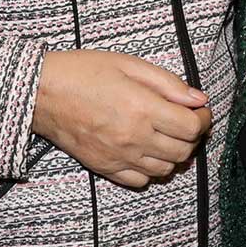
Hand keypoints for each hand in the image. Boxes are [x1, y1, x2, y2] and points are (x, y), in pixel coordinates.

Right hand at [32, 50, 212, 187]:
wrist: (42, 92)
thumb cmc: (84, 72)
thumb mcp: (129, 64)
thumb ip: (168, 84)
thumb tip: (198, 99)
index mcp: (143, 108)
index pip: (192, 127)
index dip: (203, 119)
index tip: (199, 111)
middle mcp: (134, 137)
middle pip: (183, 151)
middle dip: (191, 136)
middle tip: (184, 121)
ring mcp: (119, 156)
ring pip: (165, 169)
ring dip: (173, 154)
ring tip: (165, 135)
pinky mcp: (105, 168)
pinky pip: (140, 181)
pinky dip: (150, 170)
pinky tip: (145, 151)